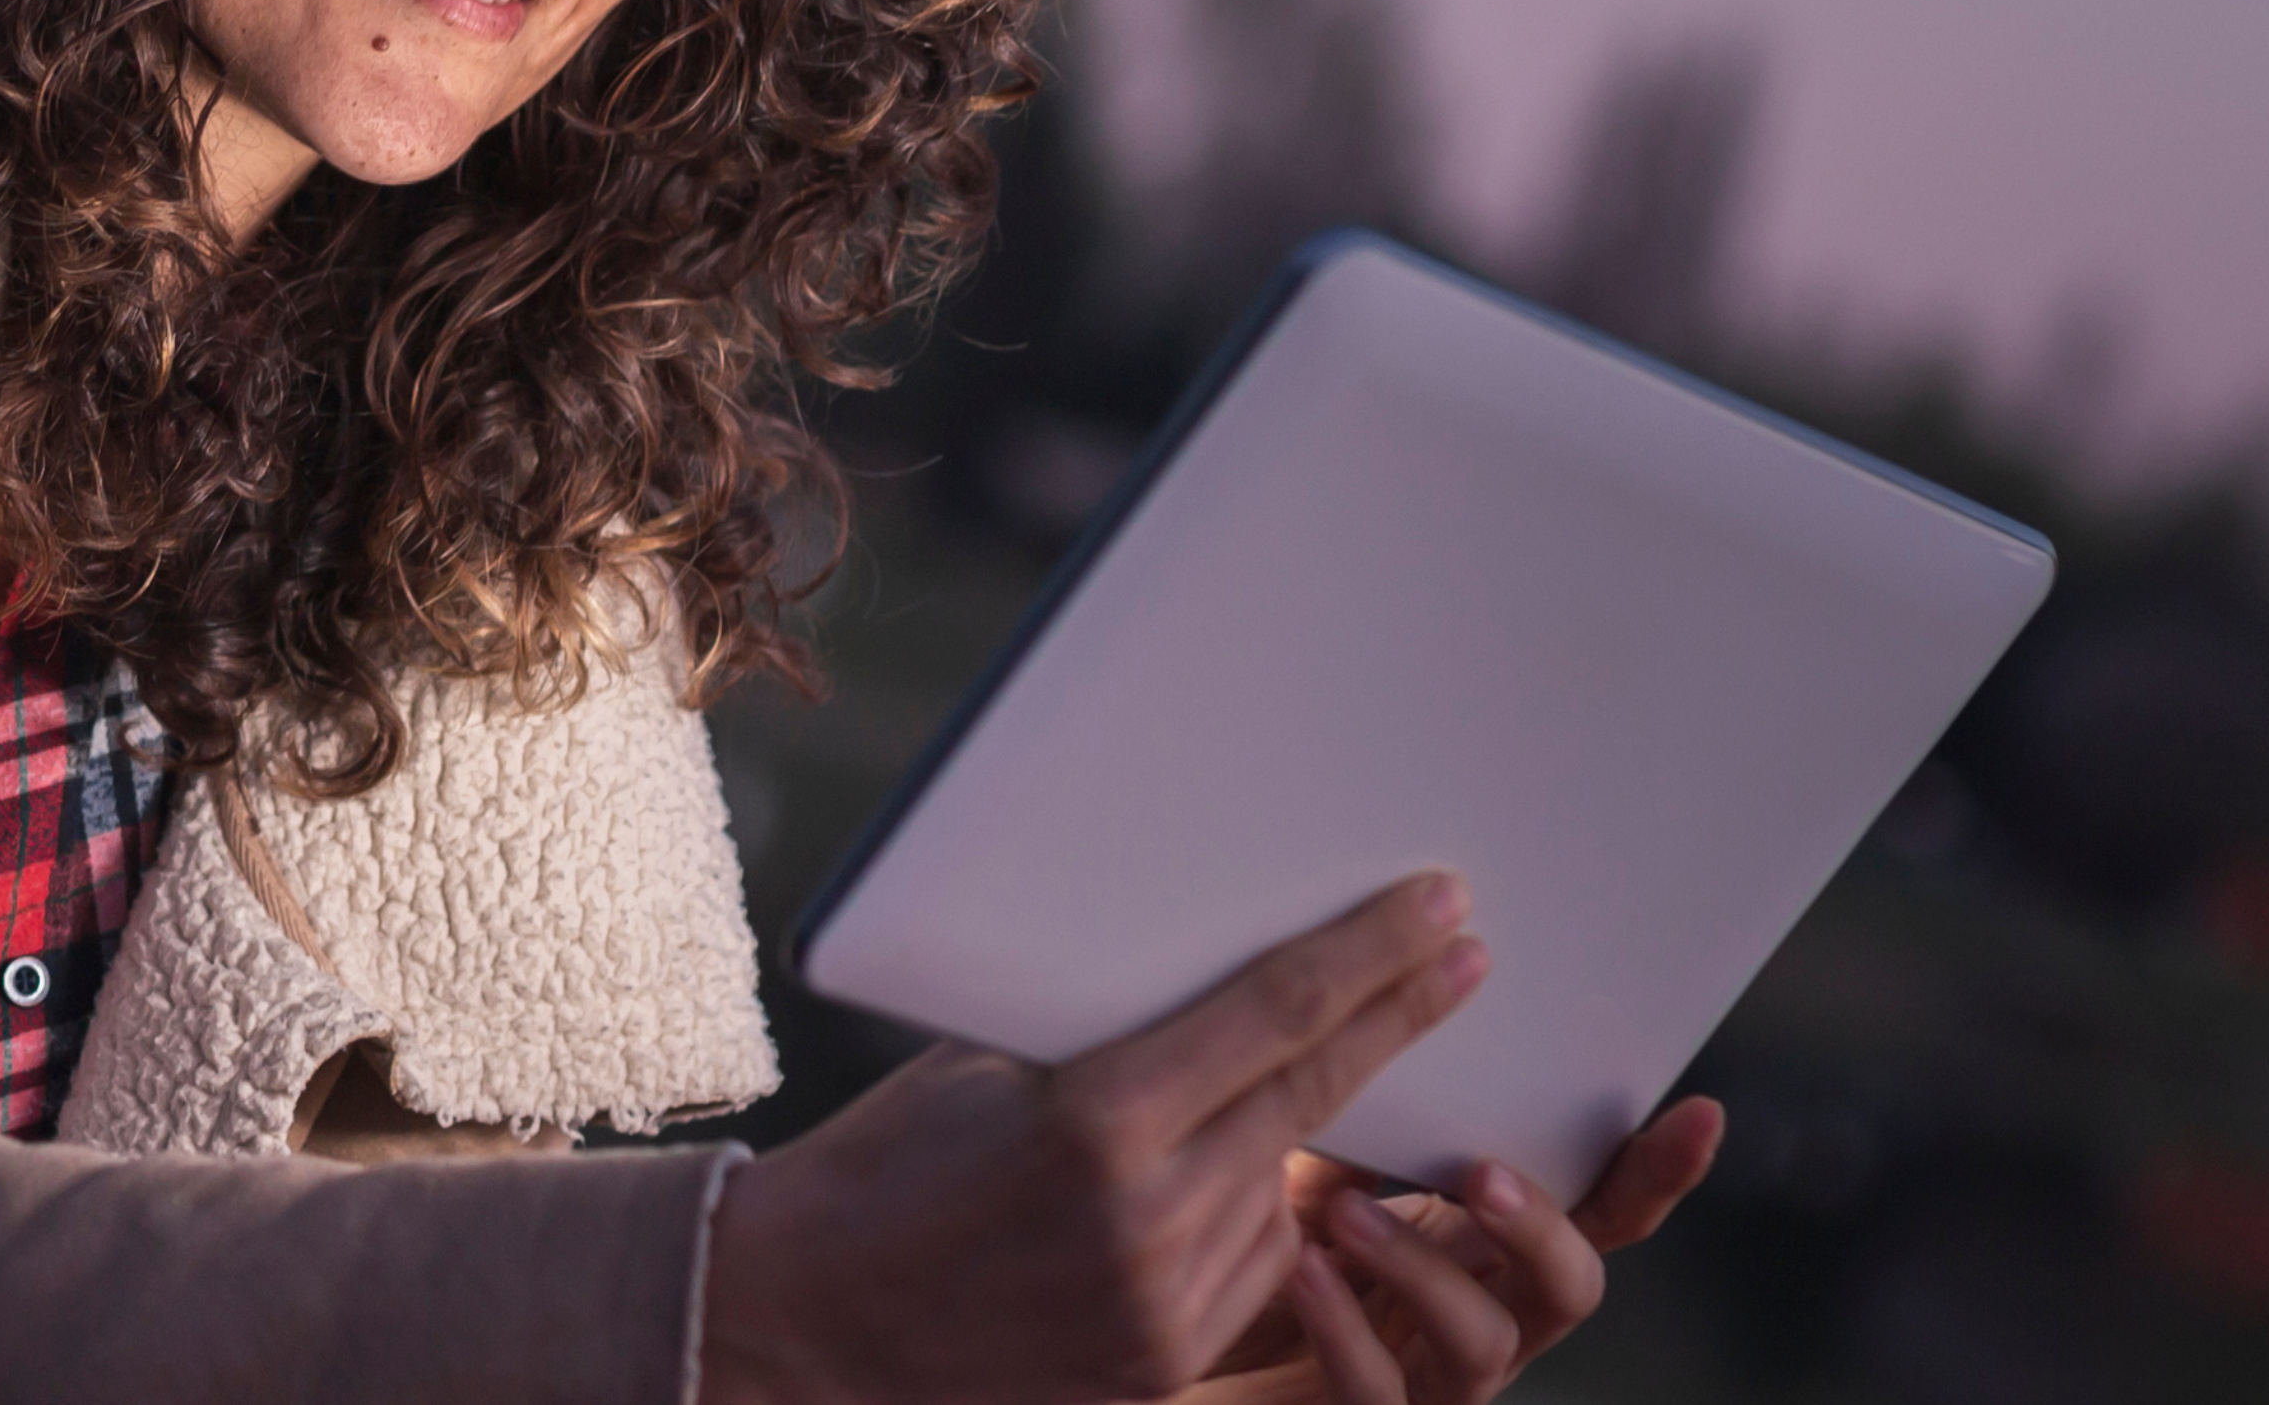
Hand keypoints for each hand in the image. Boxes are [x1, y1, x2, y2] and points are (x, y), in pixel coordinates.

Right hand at [699, 874, 1487, 1404]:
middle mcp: (1145, 1219)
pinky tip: (1203, 1184)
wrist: (806, 1318)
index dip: (1370, 957)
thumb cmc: (886, 1163)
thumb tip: (1235, 974)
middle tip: (1462, 958)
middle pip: (1312, 1096)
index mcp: (1094, 1121)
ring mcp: (1162, 1306)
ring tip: (1253, 1091)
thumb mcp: (990, 1064)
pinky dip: (1247, 1213)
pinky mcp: (1162, 1367)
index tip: (1440, 910)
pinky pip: (1251, 1265)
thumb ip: (1117, 1035)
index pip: (1276, 1016)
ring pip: (1286, 1186)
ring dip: (1299, 1134)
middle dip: (1397, 1020)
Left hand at [1167, 1099, 1726, 1404]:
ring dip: (1422, 1268)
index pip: (1601, 1208)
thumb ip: (1372, 1121)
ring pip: (1486, 1342)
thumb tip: (1394, 1007)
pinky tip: (1300, 1272)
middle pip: (1573, 1284)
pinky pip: (1381, 1392)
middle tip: (1483, 1172)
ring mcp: (1435, 1382)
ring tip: (1345, 1215)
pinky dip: (1345, 1330)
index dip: (1657, 1171)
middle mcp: (1487, 1317)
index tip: (1701, 1112)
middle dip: (1541, 1225)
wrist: (1188, 1360)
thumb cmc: (1257, 1254)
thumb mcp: (1316, 1170)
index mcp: (1493, 1245)